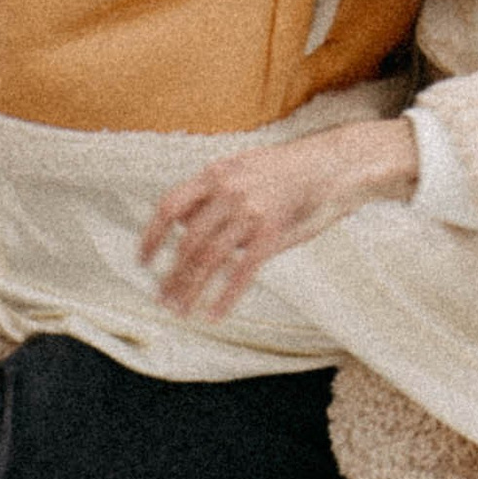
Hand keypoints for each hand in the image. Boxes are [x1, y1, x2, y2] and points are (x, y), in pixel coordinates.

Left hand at [138, 117, 421, 319]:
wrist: (334, 164)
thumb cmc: (289, 169)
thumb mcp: (244, 167)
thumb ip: (213, 191)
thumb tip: (184, 222)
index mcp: (216, 173)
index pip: (170, 206)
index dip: (153, 236)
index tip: (143, 262)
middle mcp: (229, 190)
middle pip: (188, 241)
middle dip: (172, 274)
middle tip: (162, 299)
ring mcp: (251, 211)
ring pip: (210, 258)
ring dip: (191, 289)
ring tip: (181, 310)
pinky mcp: (273, 231)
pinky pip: (243, 270)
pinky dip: (225, 296)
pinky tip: (215, 314)